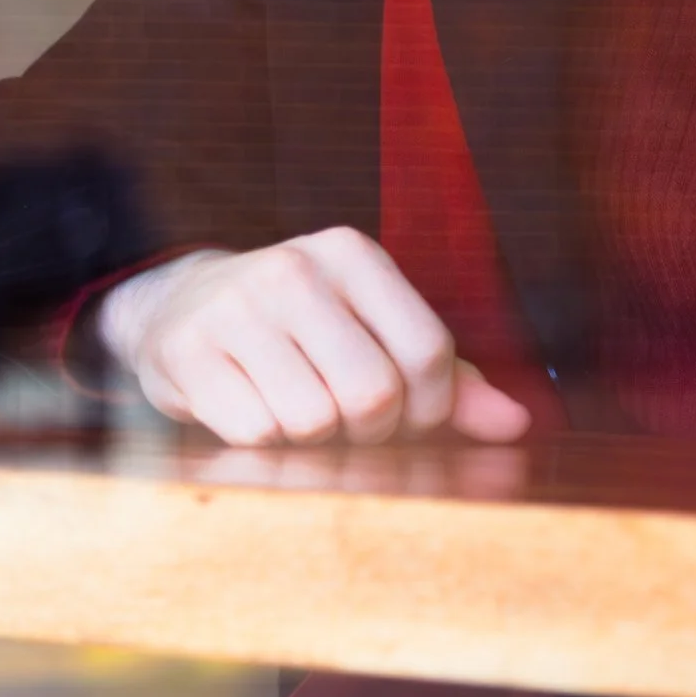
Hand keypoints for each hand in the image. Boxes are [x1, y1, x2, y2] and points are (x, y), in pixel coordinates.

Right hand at [99, 234, 532, 448]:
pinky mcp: (187, 351)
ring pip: (313, 420)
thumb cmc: (301, 332)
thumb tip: (517, 425)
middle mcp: (295, 267)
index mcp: (353, 254)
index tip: (404, 417)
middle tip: (345, 420)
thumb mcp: (374, 332)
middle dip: (369, 430)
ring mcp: (235, 306)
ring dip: (312, 438)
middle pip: (373, 392)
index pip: (427, 352)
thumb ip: (447, 379)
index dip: (428, 410)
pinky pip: (256, 432)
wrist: (178, 311)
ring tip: (292, 407)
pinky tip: (249, 408)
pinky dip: (262, 442)